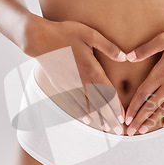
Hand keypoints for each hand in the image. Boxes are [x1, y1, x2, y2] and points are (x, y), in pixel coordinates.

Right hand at [23, 16, 126, 133]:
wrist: (39, 39)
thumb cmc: (65, 33)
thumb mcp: (89, 34)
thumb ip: (108, 47)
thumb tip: (124, 57)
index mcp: (91, 69)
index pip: (108, 92)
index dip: (116, 106)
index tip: (123, 117)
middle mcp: (82, 80)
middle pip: (99, 103)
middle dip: (110, 118)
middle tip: (118, 131)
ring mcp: (70, 84)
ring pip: (87, 105)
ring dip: (98, 118)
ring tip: (106, 128)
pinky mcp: (61, 85)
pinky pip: (73, 102)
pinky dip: (81, 112)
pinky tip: (87, 120)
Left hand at [124, 25, 163, 135]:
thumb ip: (146, 48)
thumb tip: (128, 57)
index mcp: (161, 72)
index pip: (143, 94)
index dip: (133, 107)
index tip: (125, 118)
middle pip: (151, 106)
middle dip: (139, 120)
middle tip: (129, 131)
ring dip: (152, 121)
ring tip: (142, 131)